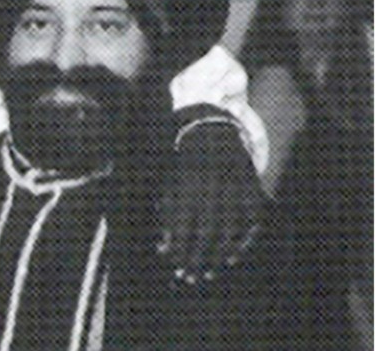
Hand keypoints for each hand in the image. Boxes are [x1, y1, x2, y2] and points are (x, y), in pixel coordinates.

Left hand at [158, 121, 263, 284]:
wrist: (213, 135)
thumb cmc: (184, 168)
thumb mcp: (169, 186)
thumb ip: (166, 217)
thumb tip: (163, 249)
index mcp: (187, 184)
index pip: (184, 225)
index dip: (181, 250)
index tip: (176, 270)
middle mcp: (212, 187)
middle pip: (205, 231)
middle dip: (197, 258)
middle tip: (190, 279)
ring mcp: (234, 189)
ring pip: (228, 229)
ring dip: (216, 255)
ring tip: (207, 274)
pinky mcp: (252, 190)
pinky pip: (249, 222)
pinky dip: (242, 241)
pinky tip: (230, 258)